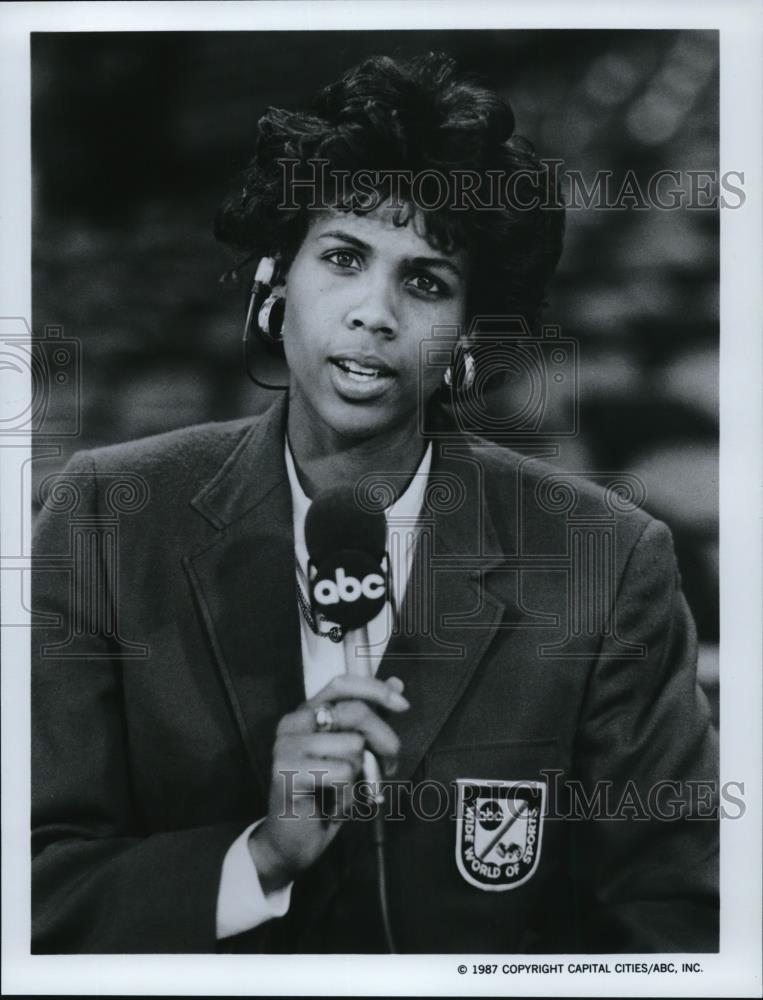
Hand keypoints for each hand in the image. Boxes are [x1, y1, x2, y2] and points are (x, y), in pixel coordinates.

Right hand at [249, 674, 408, 891]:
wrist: (291, 842)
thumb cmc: (324, 795)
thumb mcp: (352, 753)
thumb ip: (371, 718)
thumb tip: (396, 684)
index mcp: (306, 713)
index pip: (342, 683)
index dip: (375, 690)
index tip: (402, 705)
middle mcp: (292, 723)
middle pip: (355, 713)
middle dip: (385, 741)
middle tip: (390, 767)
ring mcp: (287, 747)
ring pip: (353, 747)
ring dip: (361, 776)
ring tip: (346, 791)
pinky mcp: (288, 773)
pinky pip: (343, 774)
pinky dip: (349, 794)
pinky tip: (333, 804)